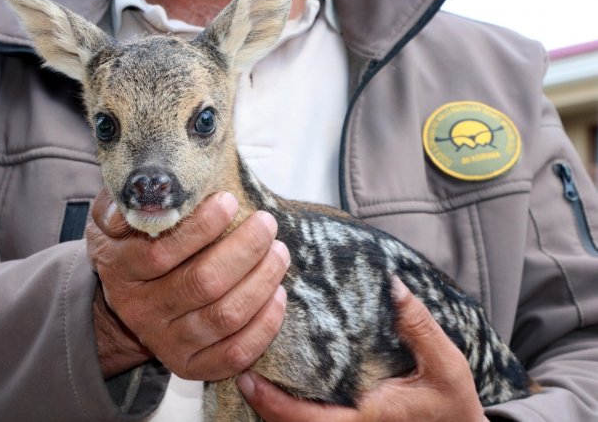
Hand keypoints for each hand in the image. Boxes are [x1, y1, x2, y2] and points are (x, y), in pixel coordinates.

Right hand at [87, 190, 289, 379]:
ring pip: (224, 316)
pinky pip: (235, 354)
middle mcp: (140, 310)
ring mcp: (166, 342)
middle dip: (244, 250)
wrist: (126, 300)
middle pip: (202, 284)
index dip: (201, 227)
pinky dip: (264, 325)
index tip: (229, 201)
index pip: (160, 253)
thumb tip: (150, 186)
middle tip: (266, 224)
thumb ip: (125, 198)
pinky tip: (278, 295)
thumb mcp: (113, 217)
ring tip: (279, 253)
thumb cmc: (133, 245)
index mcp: (120, 269)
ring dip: (262, 282)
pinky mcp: (190, 365)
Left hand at [238, 276, 487, 421]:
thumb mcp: (446, 365)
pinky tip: (279, 386)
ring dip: (272, 409)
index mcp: (366, 419)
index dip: (271, 402)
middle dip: (261, 405)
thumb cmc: (453, 405)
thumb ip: (419, 326)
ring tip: (251, 371)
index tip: (247, 376)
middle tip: (238, 369)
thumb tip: (393, 285)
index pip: (305, 420)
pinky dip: (290, 411)